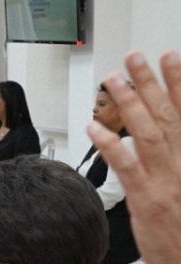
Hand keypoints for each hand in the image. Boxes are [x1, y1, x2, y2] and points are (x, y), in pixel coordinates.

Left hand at [89, 51, 180, 263]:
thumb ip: (176, 164)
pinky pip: (127, 167)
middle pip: (167, 116)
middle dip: (150, 83)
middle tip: (134, 57)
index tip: (170, 58)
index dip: (179, 84)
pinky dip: (111, 145)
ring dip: (129, 104)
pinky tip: (95, 127)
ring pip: (148, 134)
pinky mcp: (148, 202)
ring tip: (112, 81)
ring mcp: (167, 183)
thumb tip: (164, 143)